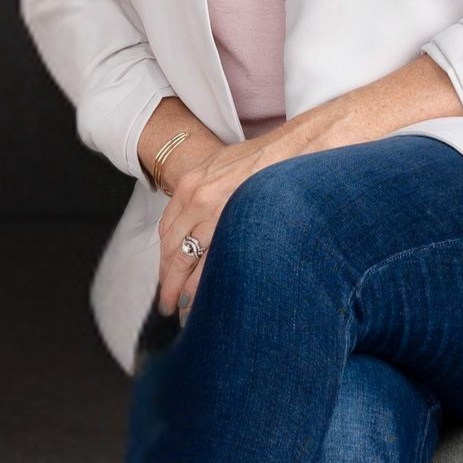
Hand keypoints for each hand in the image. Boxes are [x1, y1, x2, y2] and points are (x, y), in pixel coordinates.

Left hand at [156, 128, 283, 317]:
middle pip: (172, 250)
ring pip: (186, 263)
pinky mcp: (234, 227)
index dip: (165, 259)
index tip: (167, 276)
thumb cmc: (268, 160)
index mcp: (191, 184)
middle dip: (168, 281)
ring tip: (182, 312)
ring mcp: (214, 214)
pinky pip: (210, 266)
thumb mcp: (225, 168)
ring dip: (181, 290)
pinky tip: (203, 303)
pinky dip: (203, 288)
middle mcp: (196, 199)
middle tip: (167, 304)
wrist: (297, 150)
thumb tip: (204, 222)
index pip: (167, 230)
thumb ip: (208, 193)